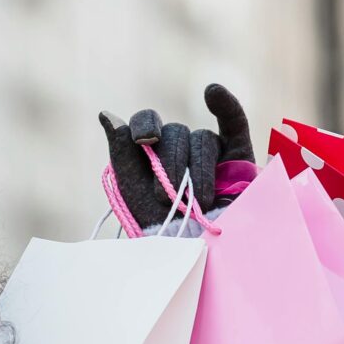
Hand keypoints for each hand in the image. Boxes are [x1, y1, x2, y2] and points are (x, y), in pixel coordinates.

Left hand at [97, 84, 254, 230]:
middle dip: (169, 164)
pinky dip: (226, 105)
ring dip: (197, 171)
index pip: (146, 122)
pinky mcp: (237, 156)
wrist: (194, 250)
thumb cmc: (159, 225)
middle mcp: (180, 146)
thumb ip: (121, 152)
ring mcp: (209, 150)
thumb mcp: (133, 190)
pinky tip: (212, 92)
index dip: (144, 124)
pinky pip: (235, 122)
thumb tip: (106, 114)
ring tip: (198, 203)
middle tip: (167, 198)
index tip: (144, 139)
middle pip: (175, 132)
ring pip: (202, 138)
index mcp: (151, 151)